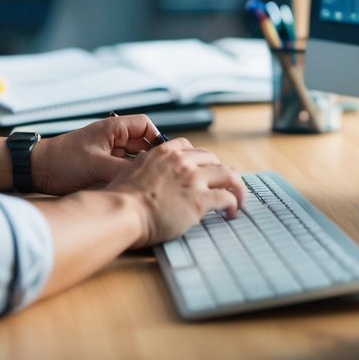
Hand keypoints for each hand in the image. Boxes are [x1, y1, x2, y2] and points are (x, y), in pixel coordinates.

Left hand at [30, 114, 160, 195]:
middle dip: (151, 156)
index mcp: (113, 128)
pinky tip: (132, 187)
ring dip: (140, 168)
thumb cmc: (62, 161)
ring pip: (133, 157)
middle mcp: (112, 138)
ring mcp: (107, 151)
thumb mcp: (96, 166)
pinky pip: (122, 167)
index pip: (145, 125)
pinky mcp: (101, 165)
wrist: (37, 169)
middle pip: (142, 142)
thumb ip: (122, 170)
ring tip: (148, 182)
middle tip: (160, 174)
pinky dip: (129, 175)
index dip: (156, 138)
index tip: (161, 156)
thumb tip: (146, 178)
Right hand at [104, 138, 244, 248]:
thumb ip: (144, 166)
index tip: (204, 169)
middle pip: (212, 159)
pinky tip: (232, 212)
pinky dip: (234, 204)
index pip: (190, 147)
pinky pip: (226, 197)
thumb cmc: (120, 198)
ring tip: (238, 198)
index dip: (201, 158)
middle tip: (225, 184)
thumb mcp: (130, 171)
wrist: (121, 211)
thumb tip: (145, 168)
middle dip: (220, 171)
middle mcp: (181, 161)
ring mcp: (192, 179)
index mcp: (163, 152)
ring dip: (236, 186)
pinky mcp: (200, 199)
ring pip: (227, 175)